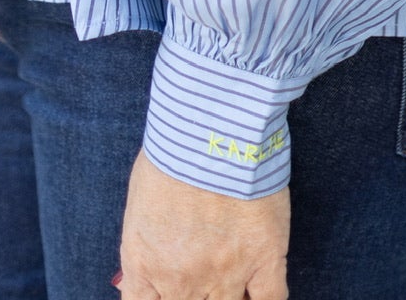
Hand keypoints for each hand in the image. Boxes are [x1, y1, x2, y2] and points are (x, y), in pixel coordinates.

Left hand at [117, 148, 288, 299]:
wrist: (211, 124)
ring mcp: (226, 273)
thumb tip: (145, 270)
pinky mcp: (265, 257)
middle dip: (193, 295)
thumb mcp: (140, 201)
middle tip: (201, 272)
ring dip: (227, 298)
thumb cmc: (172, 149)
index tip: (169, 290)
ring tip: (229, 277)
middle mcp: (183, 280)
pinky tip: (257, 289)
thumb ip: (145, 246)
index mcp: (146, 266)